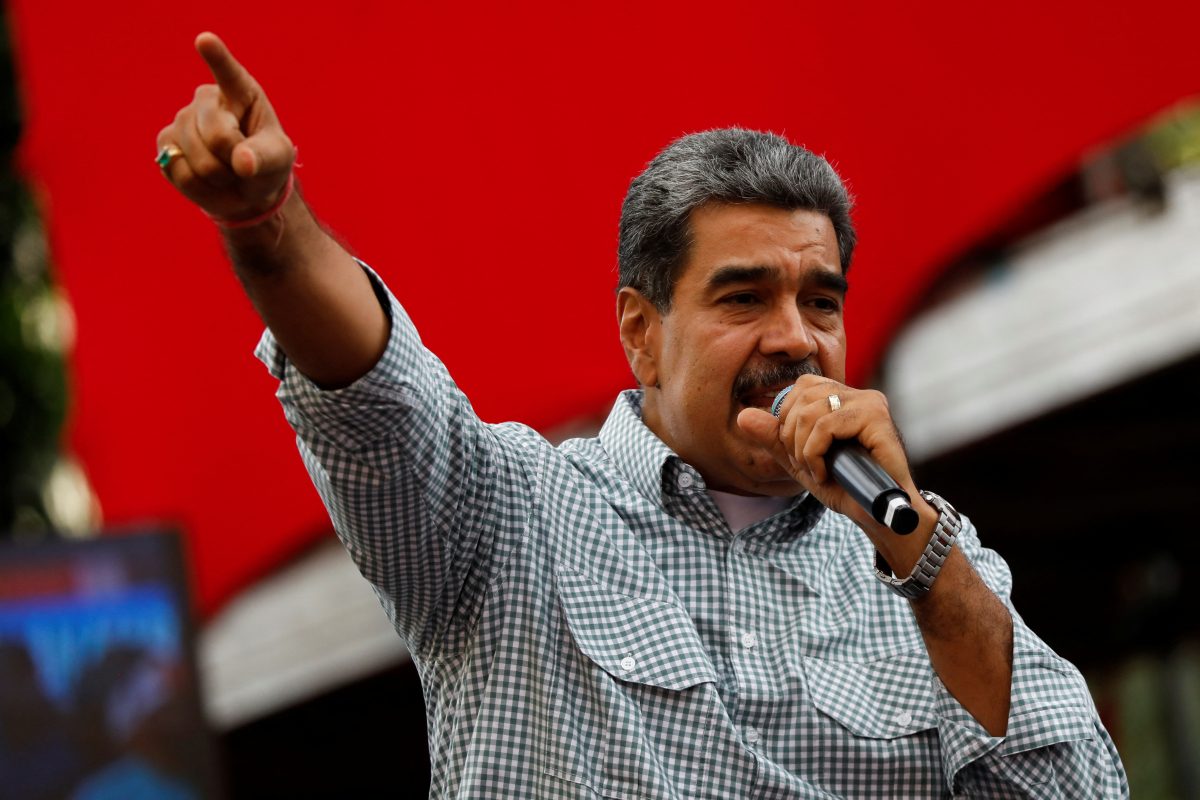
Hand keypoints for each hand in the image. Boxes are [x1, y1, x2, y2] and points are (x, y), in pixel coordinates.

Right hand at [156, 32, 294, 221]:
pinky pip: (180, 173)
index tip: (205, 40)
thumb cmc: (266, 164)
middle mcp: (206, 99)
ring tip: (227, 172)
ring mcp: (181, 120)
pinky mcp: (165, 144)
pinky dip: (200, 188)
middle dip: (234, 161)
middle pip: (217, 136)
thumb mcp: (278, 159)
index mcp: (240, 91)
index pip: (228, 72)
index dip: (216, 57)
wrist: (246, 190)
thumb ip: (263, 158)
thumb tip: (241, 163)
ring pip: (197, 159)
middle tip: (243, 164)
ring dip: (219, 178)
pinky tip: (208, 180)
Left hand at [736, 375, 921, 533]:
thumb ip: (774, 439)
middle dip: (792, 438)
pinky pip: (826, 426)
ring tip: (817, 471)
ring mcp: (870, 403)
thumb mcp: (801, 462)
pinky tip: (825, 473)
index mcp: (844, 398)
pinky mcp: (876, 417)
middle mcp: (859, 395)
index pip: (800, 388)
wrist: (879, 515)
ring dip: (803, 450)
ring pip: (811, 412)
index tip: (799, 455)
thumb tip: (743, 416)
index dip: (788, 421)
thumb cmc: (846, 488)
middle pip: (801, 398)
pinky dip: (815, 454)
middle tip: (807, 466)